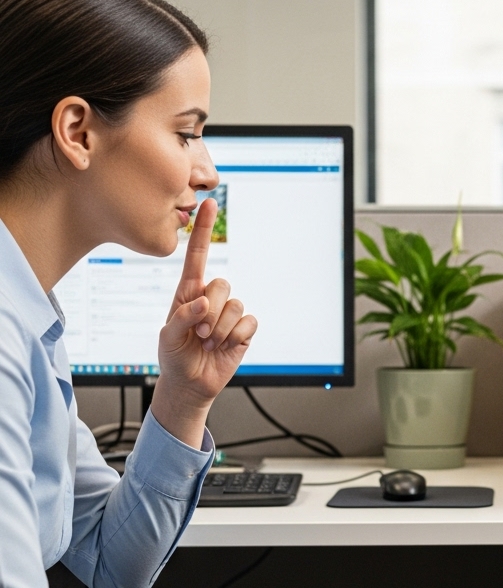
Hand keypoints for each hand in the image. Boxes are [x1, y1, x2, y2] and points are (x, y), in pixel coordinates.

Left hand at [151, 199, 257, 446]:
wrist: (190, 383)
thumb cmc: (174, 356)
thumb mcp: (168, 336)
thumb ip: (184, 316)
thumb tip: (205, 303)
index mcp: (187, 292)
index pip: (197, 256)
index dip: (203, 230)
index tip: (207, 204)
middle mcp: (210, 298)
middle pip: (221, 284)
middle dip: (210, 311)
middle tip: (198, 333)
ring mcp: (228, 314)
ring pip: (235, 304)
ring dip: (220, 329)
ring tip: (208, 342)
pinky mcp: (243, 330)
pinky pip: (248, 322)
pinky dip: (235, 337)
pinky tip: (225, 346)